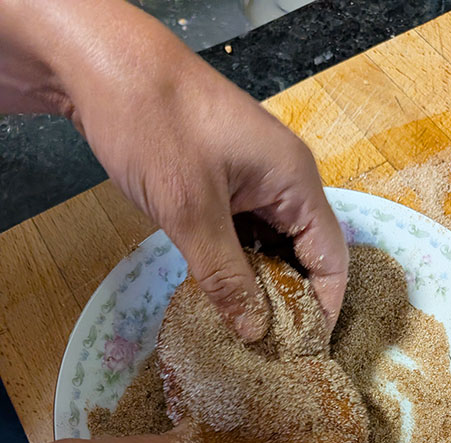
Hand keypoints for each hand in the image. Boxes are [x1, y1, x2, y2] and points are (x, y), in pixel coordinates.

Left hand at [0, 0, 347, 338]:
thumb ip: (226, 276)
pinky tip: (219, 291)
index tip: (303, 350)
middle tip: (267, 348)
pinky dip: (236, 262)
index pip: (331, 257)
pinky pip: (243, 231)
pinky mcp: (224, 181)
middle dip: (289, 301)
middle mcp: (284, 181)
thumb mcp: (191, 211)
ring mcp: (253, 178)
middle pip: (304, 254)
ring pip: (271, 245)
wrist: (101, 65)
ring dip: (259, 283)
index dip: (324, 307)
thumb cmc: (154, 127)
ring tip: (242, 329)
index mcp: (295, 181)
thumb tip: (256, 331)